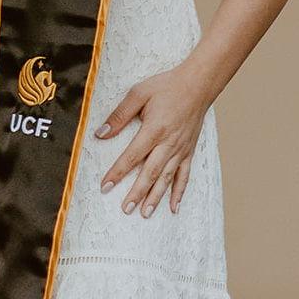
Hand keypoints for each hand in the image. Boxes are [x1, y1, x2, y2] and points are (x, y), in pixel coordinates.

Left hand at [94, 61, 212, 216]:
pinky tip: (174, 207)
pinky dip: (179, 192)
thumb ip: (120, 114)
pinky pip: (184, 176)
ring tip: (145, 213)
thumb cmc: (166, 86)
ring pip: (166, 178)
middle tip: (125, 209)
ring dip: (155, 197)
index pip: (132, 156)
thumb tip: (101, 132)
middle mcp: (168, 144)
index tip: (106, 186)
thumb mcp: (139, 93)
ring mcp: (180, 150)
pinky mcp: (189, 151)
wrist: (196, 85)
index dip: (118, 172)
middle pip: (150, 173)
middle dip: (137, 193)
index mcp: (154, 129)